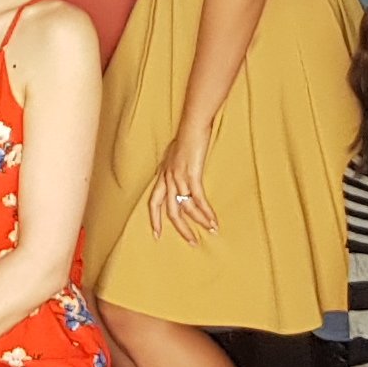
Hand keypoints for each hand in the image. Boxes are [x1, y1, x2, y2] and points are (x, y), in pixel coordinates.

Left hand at [151, 126, 219, 244]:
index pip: (153, 202)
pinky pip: (198, 199)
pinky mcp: (192, 174)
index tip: (157, 235)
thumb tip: (180, 179)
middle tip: (192, 241)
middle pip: (170, 211)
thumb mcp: (175, 155)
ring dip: (200, 221)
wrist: (193, 125)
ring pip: (186, 208)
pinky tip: (214, 220)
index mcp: (162, 175)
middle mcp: (167, 178)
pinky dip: (206, 212)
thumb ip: (174, 168)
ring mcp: (178, 177)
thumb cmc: (187, 137)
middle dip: (181, 229)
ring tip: (211, 230)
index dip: (154, 219)